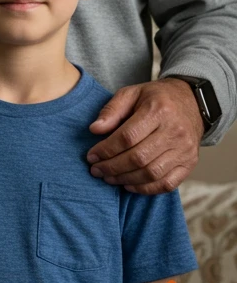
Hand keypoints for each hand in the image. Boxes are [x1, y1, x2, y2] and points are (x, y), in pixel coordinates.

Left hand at [86, 78, 201, 193]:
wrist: (191, 102)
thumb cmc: (155, 98)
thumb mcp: (131, 93)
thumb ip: (111, 110)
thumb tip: (94, 129)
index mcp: (158, 111)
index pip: (127, 137)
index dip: (106, 149)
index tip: (91, 156)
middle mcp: (175, 132)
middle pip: (139, 158)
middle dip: (112, 167)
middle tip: (96, 170)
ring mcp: (185, 150)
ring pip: (152, 173)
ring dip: (126, 179)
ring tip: (108, 177)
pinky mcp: (190, 163)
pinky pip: (168, 183)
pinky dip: (146, 189)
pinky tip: (128, 185)